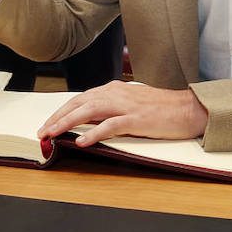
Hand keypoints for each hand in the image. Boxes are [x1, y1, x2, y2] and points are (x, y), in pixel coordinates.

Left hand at [37, 81, 209, 146]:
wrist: (189, 108)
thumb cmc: (162, 108)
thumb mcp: (132, 103)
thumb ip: (111, 108)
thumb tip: (89, 119)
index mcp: (114, 89)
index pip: (80, 99)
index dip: (61, 111)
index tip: (48, 124)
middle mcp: (116, 93)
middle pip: (79, 103)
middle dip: (57, 117)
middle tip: (42, 132)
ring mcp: (126, 105)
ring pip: (89, 111)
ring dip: (67, 123)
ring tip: (52, 134)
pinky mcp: (136, 119)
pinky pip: (110, 125)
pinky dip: (93, 133)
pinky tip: (81, 141)